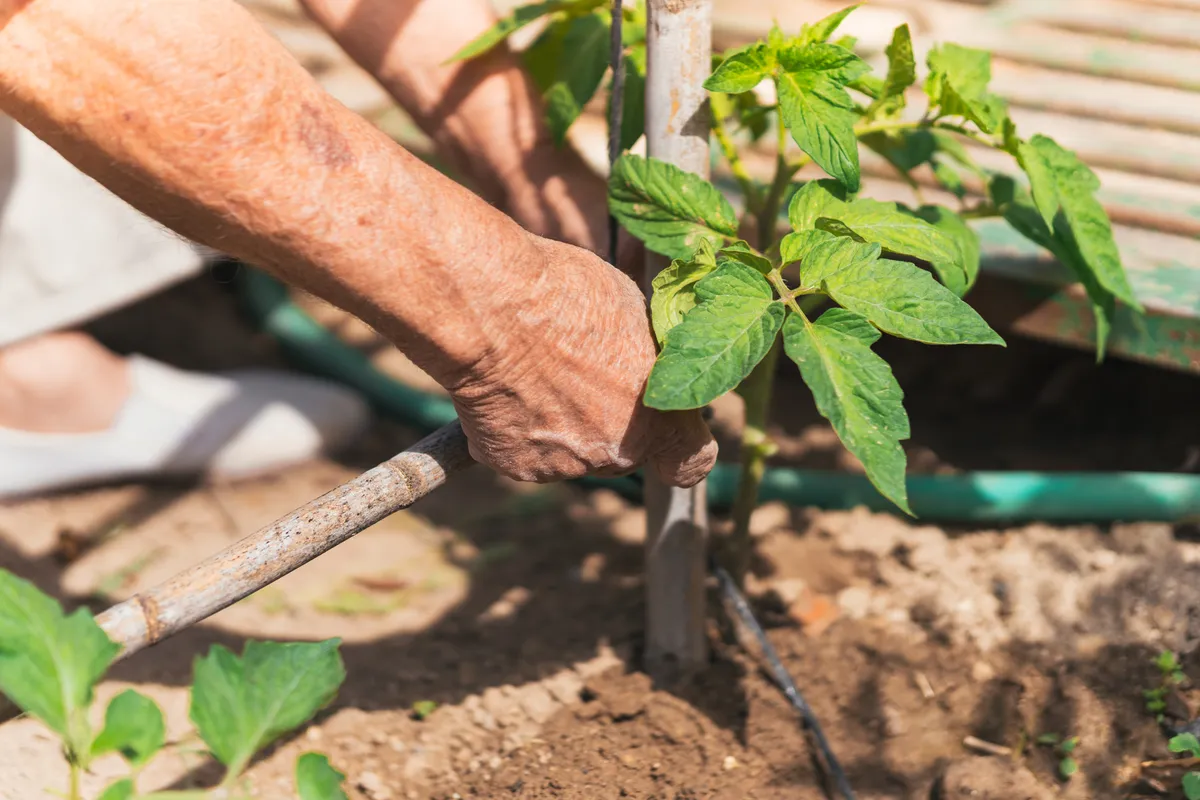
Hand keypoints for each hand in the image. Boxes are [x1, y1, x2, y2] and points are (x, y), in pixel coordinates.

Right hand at [447, 235, 714, 485]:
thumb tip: (647, 355)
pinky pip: (524, 449)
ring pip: (572, 451)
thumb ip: (646, 354)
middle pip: (623, 450)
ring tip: (535, 369)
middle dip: (609, 420)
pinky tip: (506, 383)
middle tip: (580, 372)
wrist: (489, 309)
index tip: (665, 422)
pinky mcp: (515, 464)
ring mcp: (565, 466)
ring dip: (561, 422)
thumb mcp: (632, 310)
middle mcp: (618, 454)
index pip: (691, 460)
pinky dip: (516, 425)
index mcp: (659, 418)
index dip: (679, 442)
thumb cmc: (565, 296)